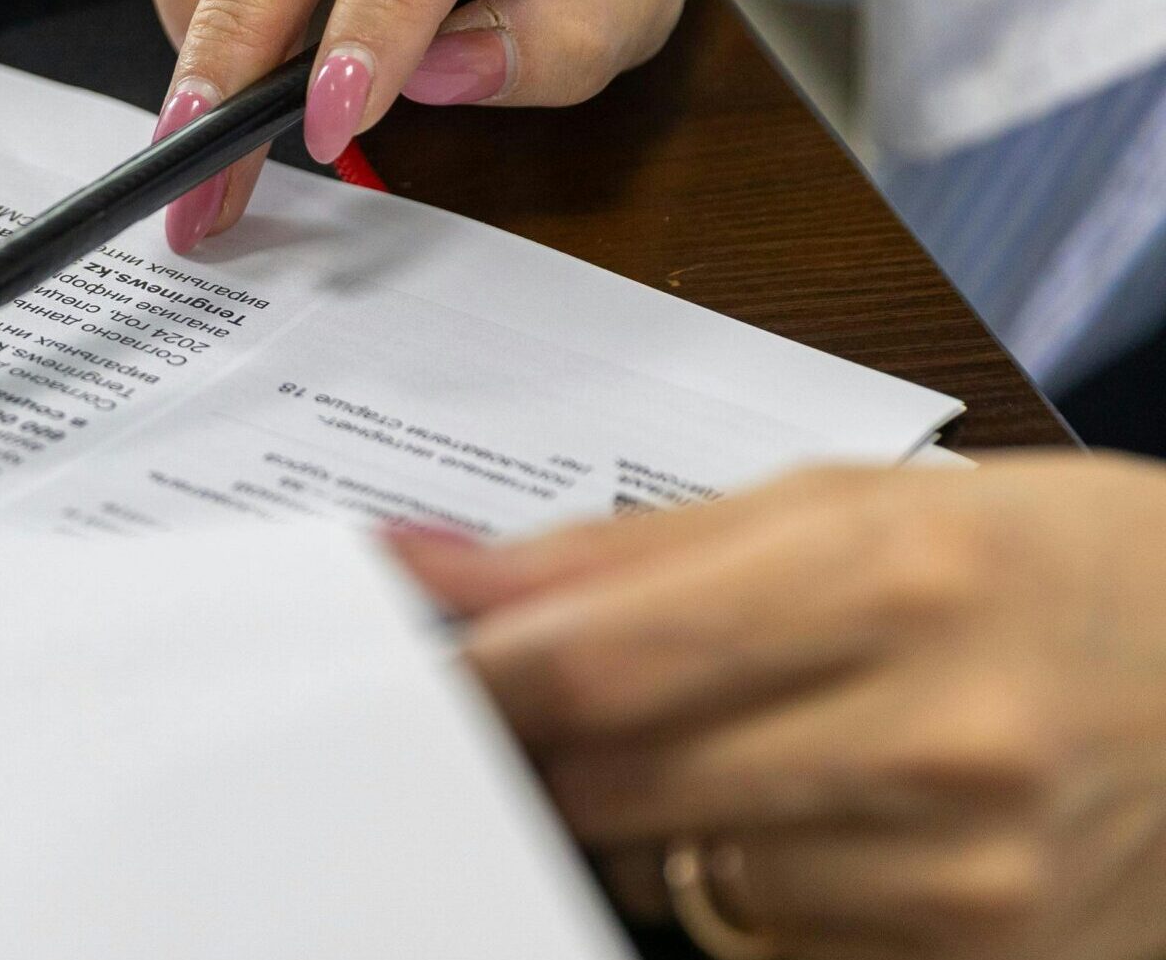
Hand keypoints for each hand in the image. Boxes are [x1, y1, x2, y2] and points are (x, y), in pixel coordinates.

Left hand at [392, 455, 1165, 958]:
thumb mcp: (847, 504)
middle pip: (611, 785)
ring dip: (634, 822)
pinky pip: (770, 944)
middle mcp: (936, 738)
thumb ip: (621, 549)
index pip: (593, 663)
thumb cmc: (1034, 565)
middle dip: (525, 754)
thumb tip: (425, 571)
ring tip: (699, 751)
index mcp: (892, 575)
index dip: (464, 682)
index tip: (385, 672)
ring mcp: (968, 882)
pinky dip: (742, 889)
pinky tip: (804, 823)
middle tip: (498, 715)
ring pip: (675, 879)